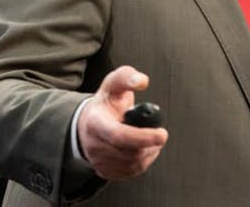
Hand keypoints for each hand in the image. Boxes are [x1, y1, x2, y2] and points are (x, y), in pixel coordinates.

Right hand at [77, 66, 167, 180]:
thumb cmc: (104, 103)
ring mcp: (99, 160)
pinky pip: (132, 172)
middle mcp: (94, 144)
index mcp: (95, 122)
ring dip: (149, 152)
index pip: (119, 135)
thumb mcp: (113, 84)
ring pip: (134, 164)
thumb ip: (127, 77)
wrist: (86, 123)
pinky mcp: (105, 171)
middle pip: (130, 152)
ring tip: (149, 139)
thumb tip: (142, 81)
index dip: (143, 137)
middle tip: (157, 133)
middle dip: (150, 143)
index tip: (162, 134)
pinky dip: (143, 161)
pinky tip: (142, 149)